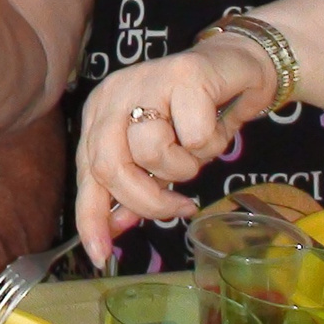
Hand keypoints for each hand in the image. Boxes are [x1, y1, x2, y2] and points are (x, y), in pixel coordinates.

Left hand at [71, 36, 273, 266]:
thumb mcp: (160, 157)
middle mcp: (114, 94)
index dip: (91, 217)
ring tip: (198, 148)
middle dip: (146, 200)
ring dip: (186, 166)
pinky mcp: (183, 76)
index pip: (86, 172)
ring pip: (152, 152)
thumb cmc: (195, 116)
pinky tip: (217, 124)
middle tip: (179, 207)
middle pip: (109, 166)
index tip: (100, 256)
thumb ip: (136, 187)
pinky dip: (213, 143)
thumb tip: (118, 225)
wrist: (238, 68)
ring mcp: (146, 81)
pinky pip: (195, 136)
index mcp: (100, 113)